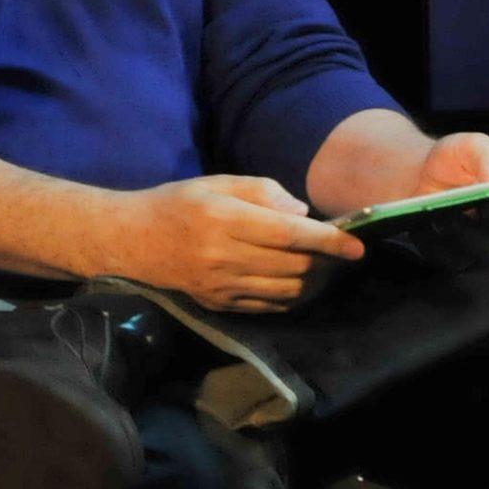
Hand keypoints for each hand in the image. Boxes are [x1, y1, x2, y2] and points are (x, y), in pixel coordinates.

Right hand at [107, 175, 363, 313]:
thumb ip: (261, 191)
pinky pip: (270, 305)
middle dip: (326, 261)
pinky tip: (300, 281)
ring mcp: (220, 285)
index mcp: (222, 219)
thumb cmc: (176, 203)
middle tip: (340, 252)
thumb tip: (302, 213)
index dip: (327, 240)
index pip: (287, 234)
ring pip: (287, 290)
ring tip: (324, 267)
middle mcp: (222, 256)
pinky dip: (295, 296)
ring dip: (315, 281)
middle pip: (293, 265)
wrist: (132, 240)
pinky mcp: (219, 304)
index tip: (356, 244)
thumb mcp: (215, 182)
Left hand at [383, 131, 488, 271]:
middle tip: (485, 200)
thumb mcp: (472, 146)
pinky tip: (424, 227)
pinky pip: (452, 257)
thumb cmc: (458, 159)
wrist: (422, 176)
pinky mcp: (458, 255)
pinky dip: (438, 243)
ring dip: (465, 230)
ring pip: (484, 244)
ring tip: (445, 213)